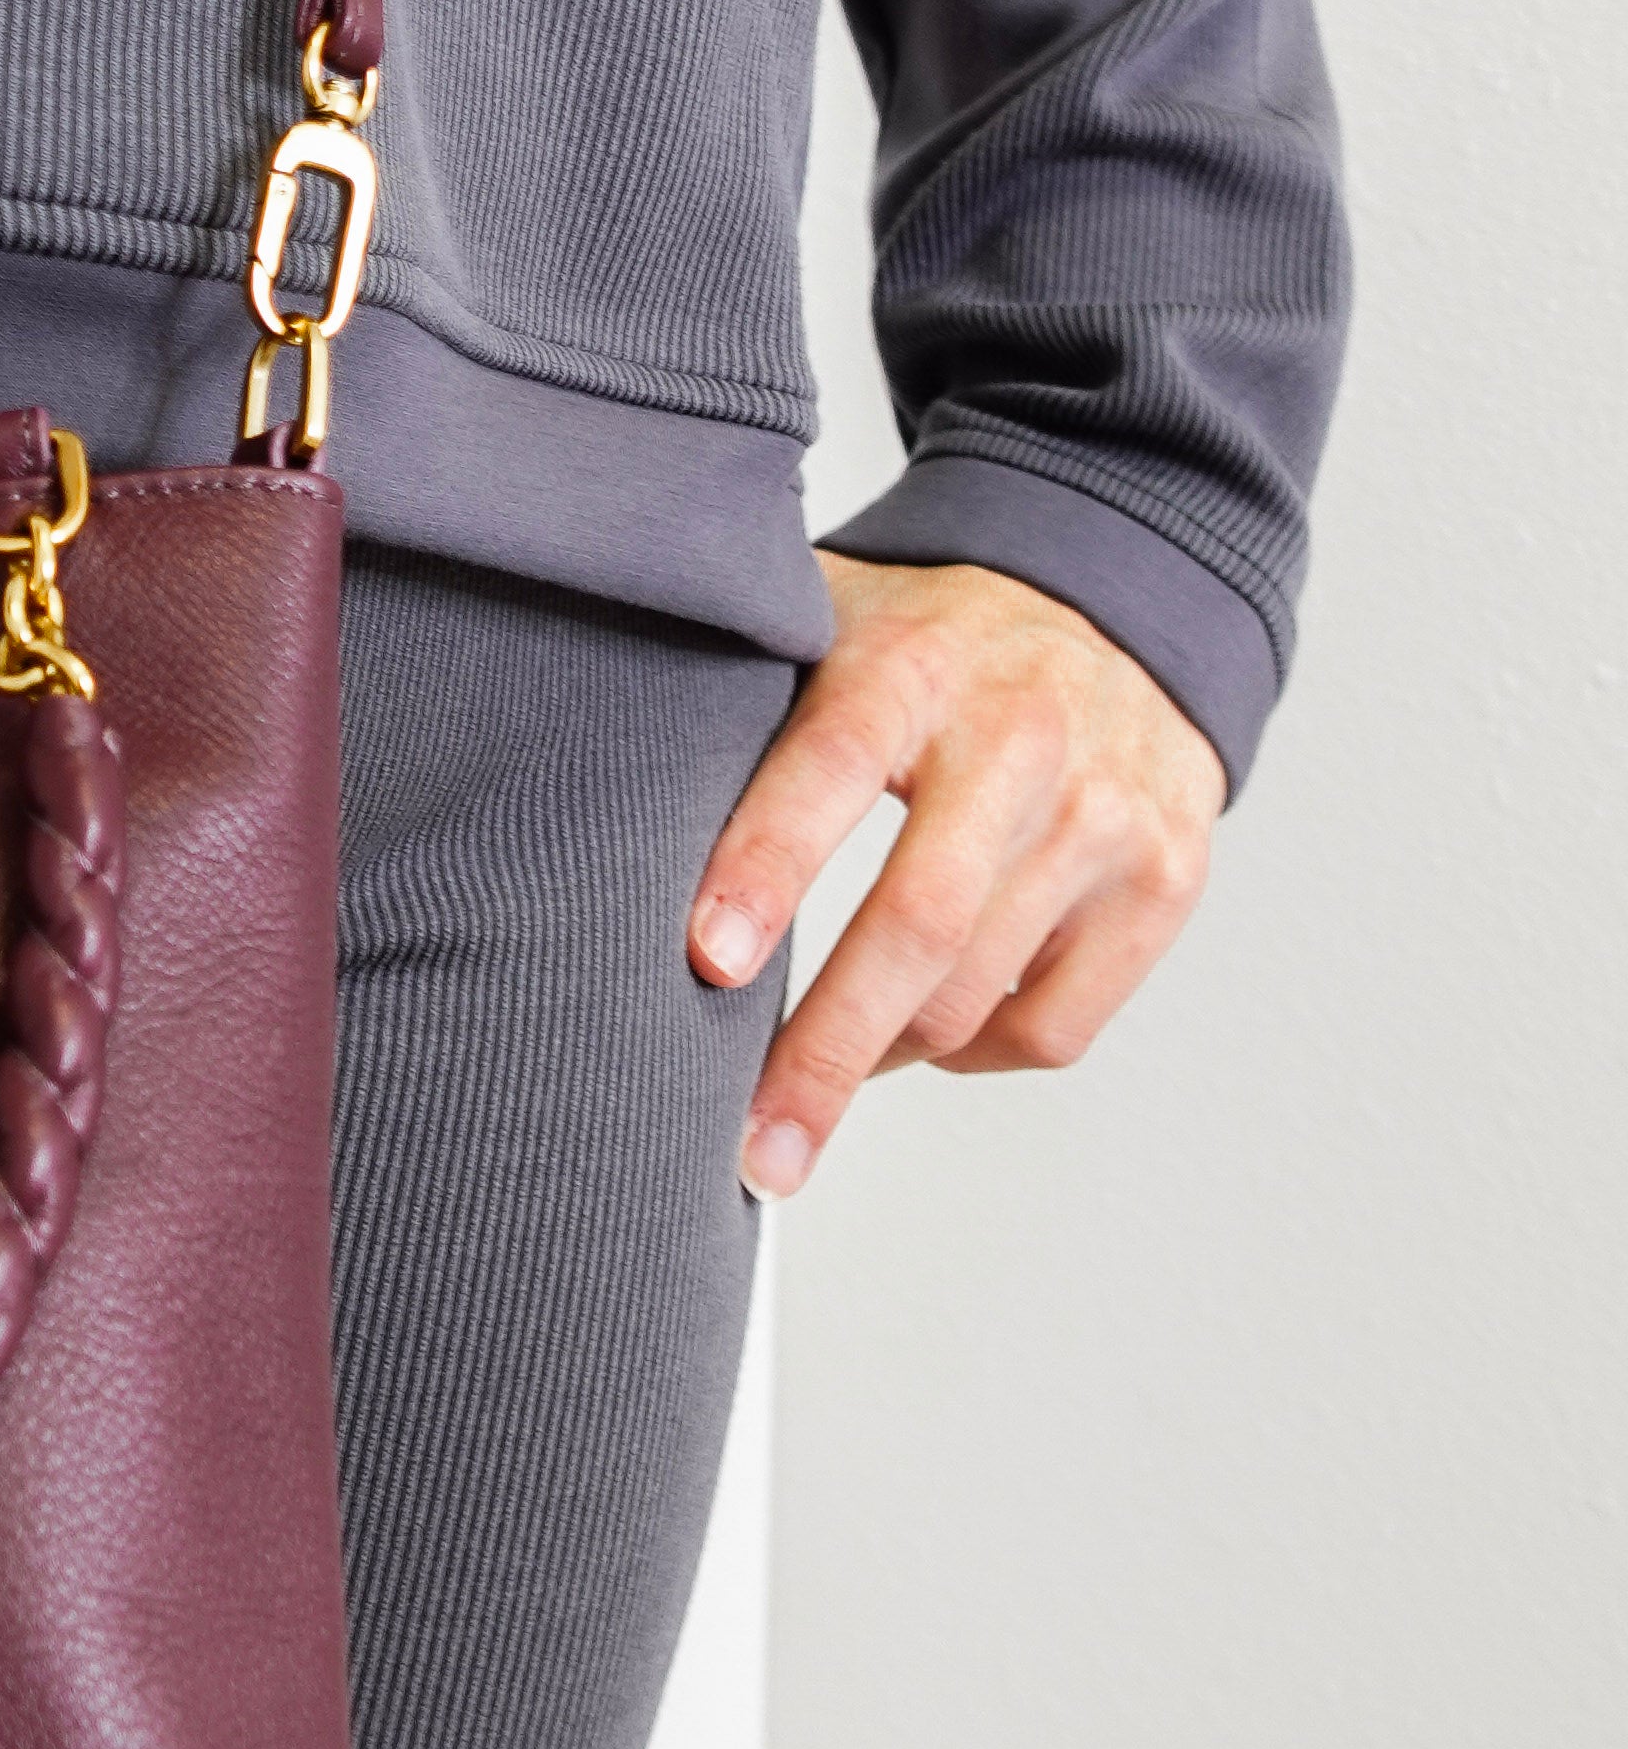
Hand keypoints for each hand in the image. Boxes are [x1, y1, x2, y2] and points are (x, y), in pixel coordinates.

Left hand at [688, 554, 1224, 1198]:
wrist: (1120, 599)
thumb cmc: (931, 638)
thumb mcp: (829, 626)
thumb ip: (738, 700)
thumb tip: (586, 805)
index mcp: (909, 669)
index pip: (827, 768)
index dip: (765, 866)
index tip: (704, 960)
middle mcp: (1018, 741)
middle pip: (917, 922)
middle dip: (824, 1053)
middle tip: (753, 1149)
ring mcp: (1104, 817)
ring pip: (979, 996)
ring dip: (879, 1064)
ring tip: (809, 1084)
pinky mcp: (1162, 883)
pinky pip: (1051, 1027)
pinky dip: (972, 1053)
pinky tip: (925, 1031)